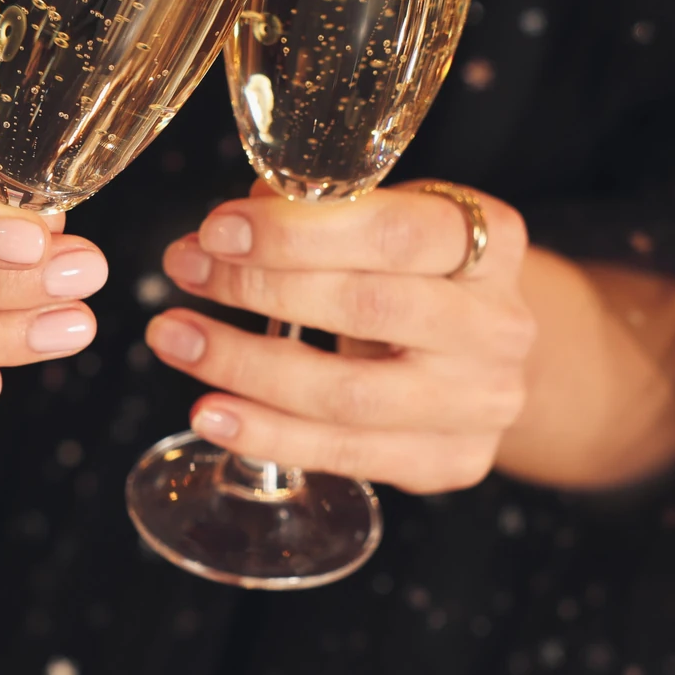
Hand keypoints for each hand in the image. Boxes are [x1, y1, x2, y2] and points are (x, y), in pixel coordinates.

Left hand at [148, 180, 535, 492]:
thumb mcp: (395, 227)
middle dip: (259, 288)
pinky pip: (347, 455)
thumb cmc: (424, 279)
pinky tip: (212, 414)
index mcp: (495, 242)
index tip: (218, 228)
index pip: (396, 232)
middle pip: (368, 309)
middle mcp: (499, 326)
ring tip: (175, 341)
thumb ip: (327, 213)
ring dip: (246, 367)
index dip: (300, 232)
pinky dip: (269, 436)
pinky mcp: (454, 462)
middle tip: (185, 270)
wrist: (490, 361)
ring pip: (349, 395)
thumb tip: (242, 214)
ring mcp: (482, 403)